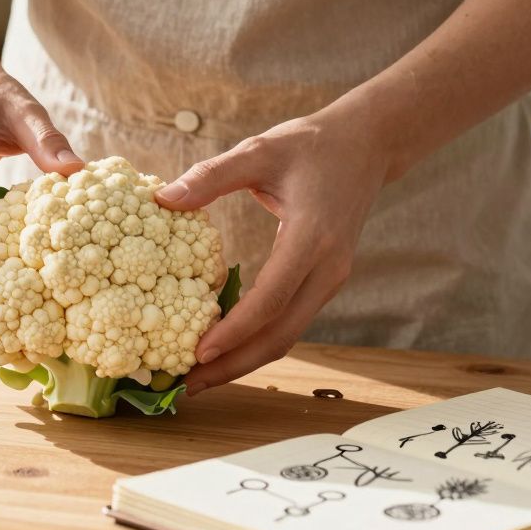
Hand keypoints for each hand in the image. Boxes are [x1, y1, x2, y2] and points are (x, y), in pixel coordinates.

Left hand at [154, 109, 390, 393]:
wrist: (367, 144)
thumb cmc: (311, 144)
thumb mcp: (259, 150)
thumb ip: (212, 175)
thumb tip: (163, 198)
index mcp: (312, 238)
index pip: (272, 298)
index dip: (235, 330)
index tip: (197, 352)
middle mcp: (327, 268)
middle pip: (280, 335)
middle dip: (234, 364)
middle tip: (186, 385)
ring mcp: (330, 280)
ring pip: (287, 336)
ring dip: (243, 361)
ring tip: (197, 378)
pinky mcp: (324, 282)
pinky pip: (288, 322)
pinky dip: (255, 342)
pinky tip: (222, 348)